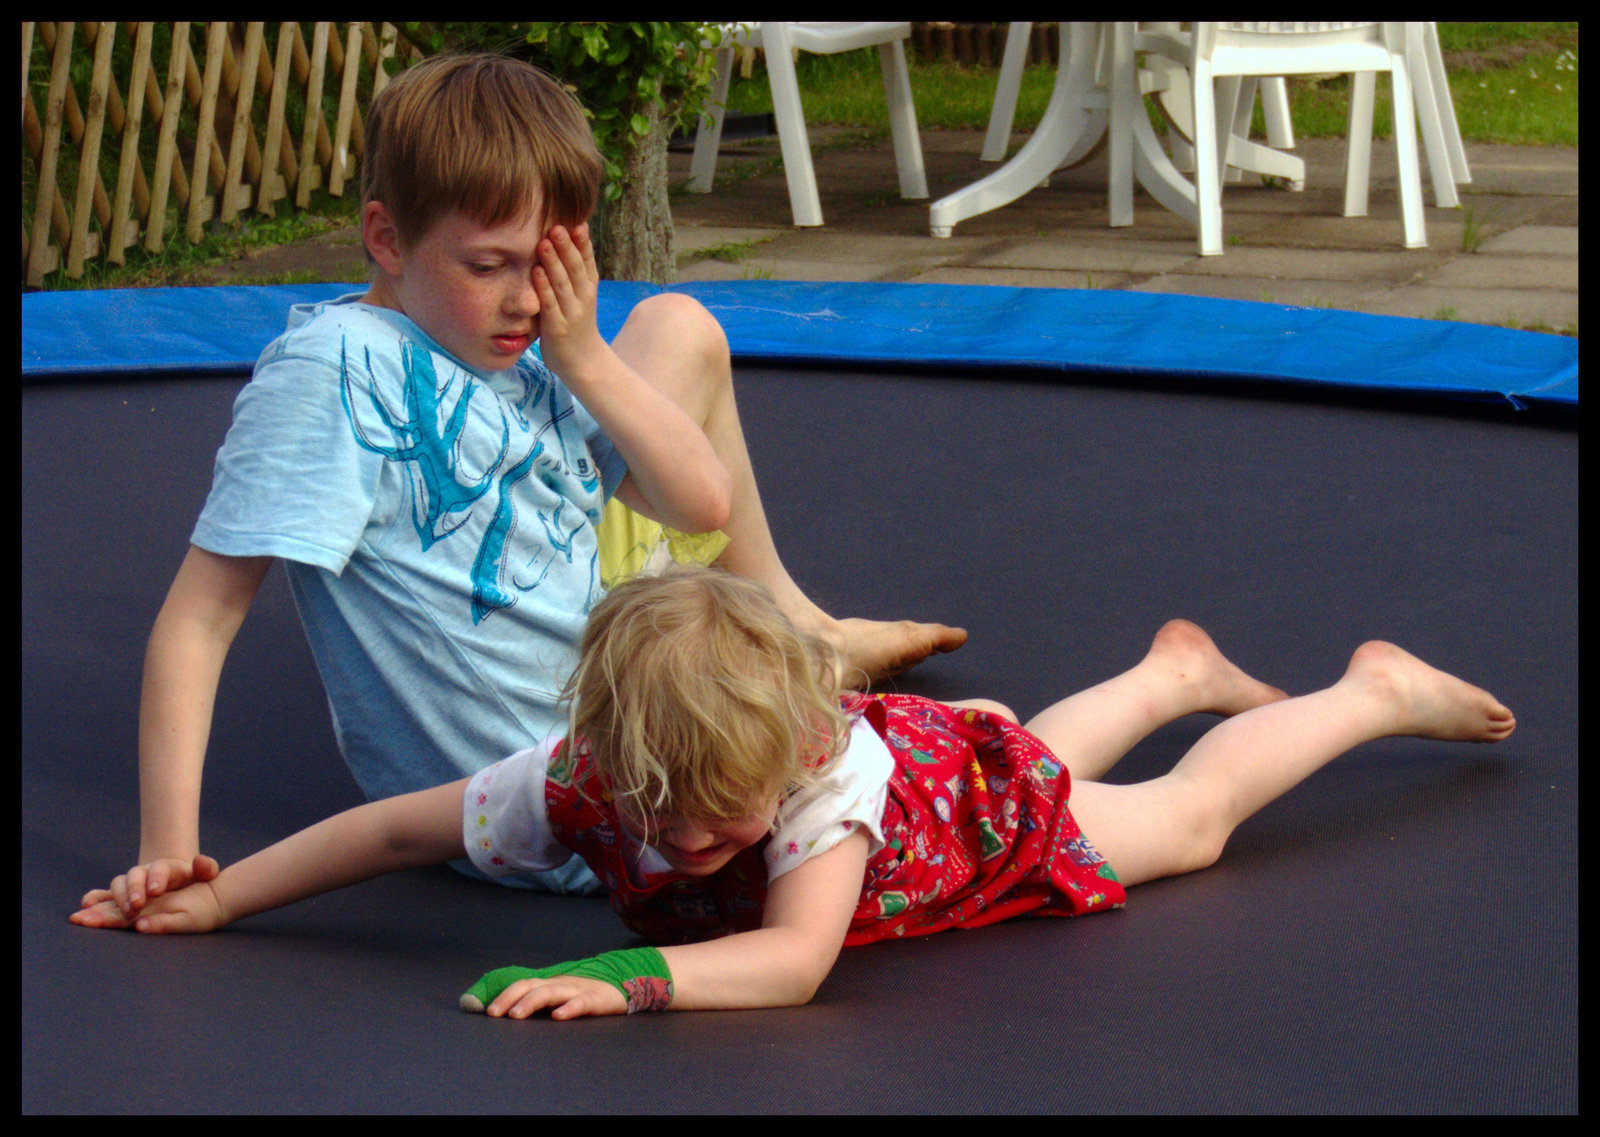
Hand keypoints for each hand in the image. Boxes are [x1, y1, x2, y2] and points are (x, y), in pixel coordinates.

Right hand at [71, 855, 221, 928]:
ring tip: (120, 913)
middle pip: (134, 876)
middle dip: (134, 890)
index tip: (155, 890)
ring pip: (117, 885)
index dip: (156, 878)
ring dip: (116, 899)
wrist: (177, 880)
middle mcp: (144, 873)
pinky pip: (103, 895)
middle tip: (137, 905)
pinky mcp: (120, 895)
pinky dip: (94, 899)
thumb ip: (207, 868)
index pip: (160, 869)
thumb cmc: (191, 878)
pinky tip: (86, 906)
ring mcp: (130, 883)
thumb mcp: (204, 873)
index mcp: (165, 868)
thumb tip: (201, 862)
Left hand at [482, 974, 626, 1021]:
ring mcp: (578, 990)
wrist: (622, 987)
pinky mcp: (596, 999)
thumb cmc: (584, 997)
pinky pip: (581, 1002)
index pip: (522, 985)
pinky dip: (569, 1008)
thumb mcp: (559, 998)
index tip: (487, 1011)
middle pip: (531, 986)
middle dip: (510, 998)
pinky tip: (558, 1016)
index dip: (504, 995)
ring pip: (552, 991)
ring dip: (531, 1002)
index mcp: (549, 985)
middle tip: (495, 1014)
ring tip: (516, 1015)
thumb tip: (508, 1015)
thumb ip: (539, 1003)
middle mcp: (560, 984)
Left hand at [532, 223, 604, 380]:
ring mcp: (572, 314)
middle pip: (576, 268)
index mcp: (589, 288)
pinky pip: (550, 305)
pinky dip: (543, 287)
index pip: (587, 261)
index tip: (576, 222)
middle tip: (557, 225)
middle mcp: (583, 298)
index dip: (582, 242)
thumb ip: (572, 273)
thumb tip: (561, 242)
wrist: (584, 363)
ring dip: (554, 262)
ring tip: (544, 242)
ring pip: (563, 284)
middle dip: (567, 246)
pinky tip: (536, 272)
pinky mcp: (557, 329)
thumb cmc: (576, 325)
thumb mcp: (580, 297)